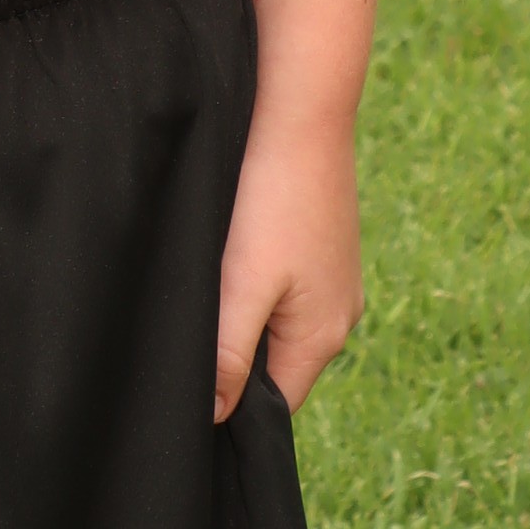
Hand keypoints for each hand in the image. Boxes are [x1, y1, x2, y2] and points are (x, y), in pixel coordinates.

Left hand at [213, 109, 362, 418]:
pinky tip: (232, 256)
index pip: (276, 404)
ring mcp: (336, 279)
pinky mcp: (325, 247)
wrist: (302, 111)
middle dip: (237, 364)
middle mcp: (340, 314)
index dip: (233, 407)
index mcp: (323, 336)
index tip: (188, 389)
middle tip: (189, 337)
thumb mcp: (241, 284)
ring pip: (280, 325)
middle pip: (279, 367)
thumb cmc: (271, 198)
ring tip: (209, 291)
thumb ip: (228, 354)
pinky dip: (258, 286)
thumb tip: (216, 418)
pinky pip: (289, 290)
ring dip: (245, 320)